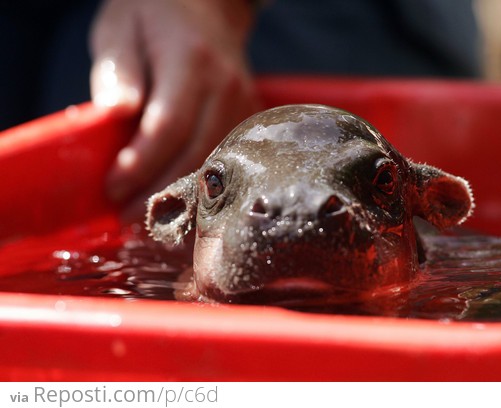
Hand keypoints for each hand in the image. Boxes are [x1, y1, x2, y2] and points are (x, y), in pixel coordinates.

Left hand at [90, 0, 259, 219]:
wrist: (207, 8)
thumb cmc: (154, 17)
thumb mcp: (121, 29)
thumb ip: (118, 70)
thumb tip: (116, 113)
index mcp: (190, 60)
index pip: (169, 125)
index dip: (141, 164)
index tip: (113, 188)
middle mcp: (224, 85)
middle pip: (196, 154)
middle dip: (159, 192)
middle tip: (127, 215)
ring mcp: (243, 103)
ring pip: (216, 165)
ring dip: (182, 197)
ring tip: (150, 217)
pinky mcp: (249, 118)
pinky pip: (229, 161)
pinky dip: (204, 186)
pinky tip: (181, 200)